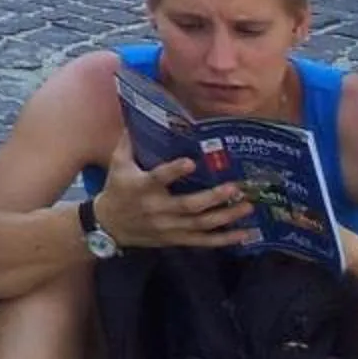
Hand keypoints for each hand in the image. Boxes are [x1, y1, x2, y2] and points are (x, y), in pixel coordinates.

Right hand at [94, 136, 255, 253]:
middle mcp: (157, 208)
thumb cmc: (116, 189)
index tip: (190, 162)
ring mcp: (169, 227)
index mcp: (141, 187)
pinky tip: (245, 234)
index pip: (158, 178)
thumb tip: (136, 116)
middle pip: (188, 206)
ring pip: (201, 224)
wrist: (110, 225)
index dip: (173, 171)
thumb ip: (128, 143)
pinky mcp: (177, 239)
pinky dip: (225, 239)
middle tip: (235, 187)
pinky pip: (204, 241)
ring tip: (247, 206)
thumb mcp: (117, 164)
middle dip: (213, 198)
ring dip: (226, 216)